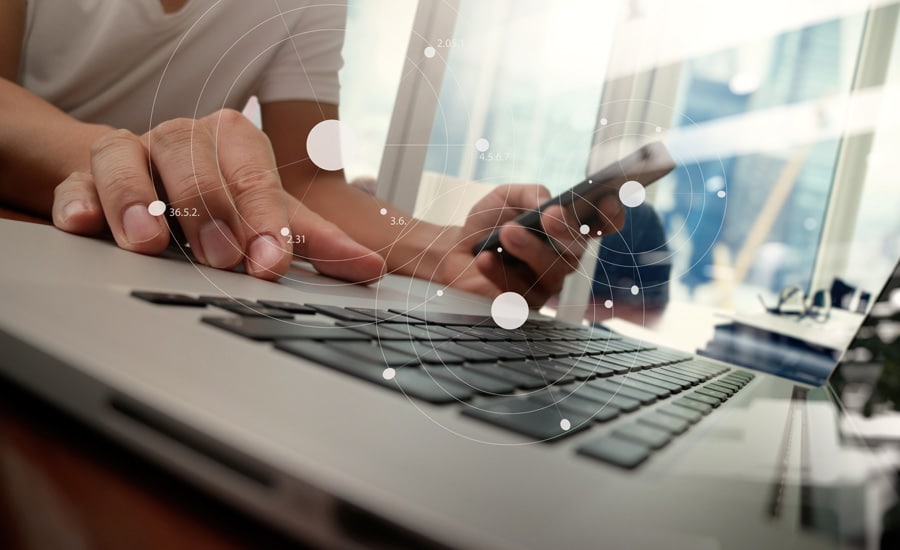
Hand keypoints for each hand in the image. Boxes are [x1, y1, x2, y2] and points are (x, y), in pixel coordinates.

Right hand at [51, 109, 384, 282]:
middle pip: (193, 161)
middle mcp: (183, 139)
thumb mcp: (268, 219)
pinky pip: (76, 180)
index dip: (264, 215)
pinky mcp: (85, 174)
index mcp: (234, 142)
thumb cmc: (219, 201)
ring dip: (137, 200)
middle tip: (221, 258)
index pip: (253, 174)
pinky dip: (79, 200)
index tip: (272, 259)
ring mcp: (133, 153)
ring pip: (126, 158)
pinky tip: (81, 224)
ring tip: (148, 244)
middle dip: (207, 210)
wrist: (148, 182)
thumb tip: (371, 268)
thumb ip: (315, 242)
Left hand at [445, 183, 624, 305]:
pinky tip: (485, 258)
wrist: (455, 252)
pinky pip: (518, 292)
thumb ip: (528, 193)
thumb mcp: (505, 196)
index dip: (611, 214)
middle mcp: (563, 258)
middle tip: (549, 215)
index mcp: (567, 229)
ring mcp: (546, 284)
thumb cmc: (488, 224)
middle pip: (577, 249)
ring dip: (530, 250)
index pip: (602, 224)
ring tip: (507, 232)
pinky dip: (499, 273)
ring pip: (551, 272)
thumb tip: (546, 203)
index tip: (607, 200)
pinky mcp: (523, 305)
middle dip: (565, 231)